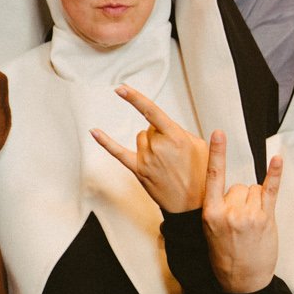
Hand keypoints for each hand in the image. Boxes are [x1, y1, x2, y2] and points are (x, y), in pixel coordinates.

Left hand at [91, 84, 210, 212]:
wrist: (193, 204)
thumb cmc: (200, 173)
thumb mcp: (199, 146)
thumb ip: (180, 131)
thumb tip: (164, 126)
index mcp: (175, 137)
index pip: (151, 111)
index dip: (135, 98)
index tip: (121, 88)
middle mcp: (158, 146)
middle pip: (149, 128)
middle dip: (160, 136)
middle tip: (174, 154)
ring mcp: (146, 159)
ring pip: (140, 139)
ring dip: (150, 145)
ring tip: (165, 162)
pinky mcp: (138, 170)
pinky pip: (118, 153)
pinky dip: (106, 142)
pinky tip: (94, 132)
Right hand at [200, 130, 282, 293]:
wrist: (240, 280)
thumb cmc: (225, 255)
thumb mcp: (211, 230)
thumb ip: (218, 208)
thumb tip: (234, 190)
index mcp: (210, 213)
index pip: (214, 177)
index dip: (216, 154)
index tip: (218, 134)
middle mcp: (228, 211)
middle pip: (239, 186)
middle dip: (241, 199)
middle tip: (240, 223)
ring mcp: (248, 215)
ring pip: (253, 190)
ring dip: (255, 202)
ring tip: (252, 225)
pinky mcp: (265, 218)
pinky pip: (270, 190)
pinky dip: (274, 174)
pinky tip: (277, 160)